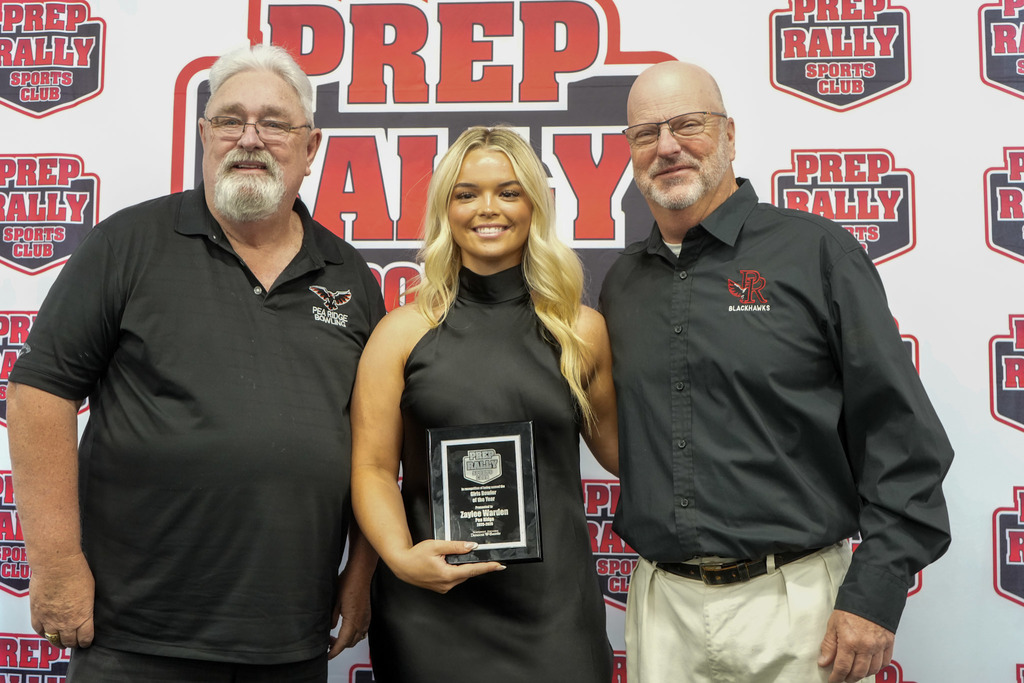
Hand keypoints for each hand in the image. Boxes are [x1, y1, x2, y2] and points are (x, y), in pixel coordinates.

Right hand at [29, 552, 94, 648]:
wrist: (56, 565)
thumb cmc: (78, 573)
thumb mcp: (91, 591)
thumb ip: (87, 606)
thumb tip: (87, 611)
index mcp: (83, 617)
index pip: (85, 639)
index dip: (86, 642)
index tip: (87, 641)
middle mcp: (66, 623)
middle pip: (69, 641)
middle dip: (73, 643)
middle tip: (75, 641)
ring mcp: (49, 620)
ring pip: (53, 639)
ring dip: (58, 641)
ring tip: (61, 641)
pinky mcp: (37, 614)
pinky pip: (39, 630)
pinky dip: (44, 633)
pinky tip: (48, 632)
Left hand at [328, 564, 370, 658]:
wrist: (360, 573)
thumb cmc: (348, 583)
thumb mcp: (334, 602)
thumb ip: (332, 618)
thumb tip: (330, 629)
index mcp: (352, 621)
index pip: (343, 643)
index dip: (334, 652)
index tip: (327, 655)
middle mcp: (361, 622)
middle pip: (350, 643)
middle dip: (339, 647)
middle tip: (328, 643)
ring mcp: (366, 618)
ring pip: (357, 638)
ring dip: (346, 641)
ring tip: (335, 636)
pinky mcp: (367, 614)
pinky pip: (362, 630)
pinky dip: (354, 634)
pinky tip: (346, 629)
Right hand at [389, 541, 504, 593]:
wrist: (402, 566)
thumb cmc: (416, 556)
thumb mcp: (436, 546)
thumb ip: (455, 546)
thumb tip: (471, 546)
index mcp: (447, 574)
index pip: (473, 569)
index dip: (488, 567)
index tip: (500, 565)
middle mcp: (447, 584)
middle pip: (468, 572)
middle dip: (475, 564)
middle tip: (481, 554)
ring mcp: (443, 588)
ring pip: (461, 575)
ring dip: (463, 566)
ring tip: (457, 556)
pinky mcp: (440, 588)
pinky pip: (454, 578)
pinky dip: (456, 570)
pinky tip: (450, 563)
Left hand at [818, 609, 893, 681]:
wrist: (870, 596)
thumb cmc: (851, 608)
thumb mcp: (833, 625)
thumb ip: (829, 645)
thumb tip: (824, 662)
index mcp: (850, 641)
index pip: (842, 667)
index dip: (837, 677)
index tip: (833, 680)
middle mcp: (866, 646)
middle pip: (858, 672)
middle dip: (849, 678)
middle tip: (843, 677)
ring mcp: (879, 646)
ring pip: (872, 670)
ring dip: (862, 674)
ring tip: (854, 672)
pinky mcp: (889, 643)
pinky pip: (884, 663)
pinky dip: (877, 668)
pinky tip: (869, 665)